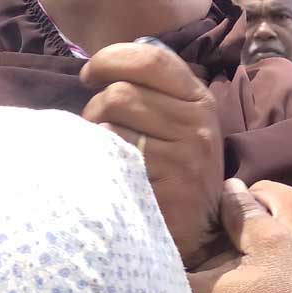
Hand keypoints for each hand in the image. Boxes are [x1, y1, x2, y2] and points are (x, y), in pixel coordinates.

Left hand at [81, 42, 223, 267]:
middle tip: (99, 131)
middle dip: (95, 109)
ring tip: (106, 156)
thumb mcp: (179, 125)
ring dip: (95, 138)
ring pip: (111, 124)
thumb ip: (153, 92)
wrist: (200, 235)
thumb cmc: (177, 174)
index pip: (151, 57)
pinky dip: (99, 163)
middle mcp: (197, 123)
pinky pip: (112, 157)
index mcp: (199, 100)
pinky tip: (108, 175)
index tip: (90, 76)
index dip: (111, 59)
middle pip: (120, 92)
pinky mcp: (168, 185)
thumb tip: (103, 66)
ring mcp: (185, 155)